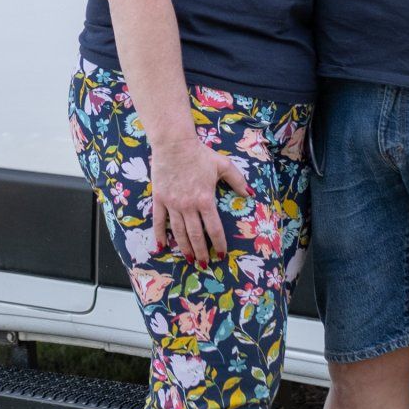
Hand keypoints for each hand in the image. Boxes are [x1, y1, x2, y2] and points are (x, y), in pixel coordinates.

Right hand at [149, 138, 250, 265]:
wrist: (174, 144)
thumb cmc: (200, 154)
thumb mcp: (223, 165)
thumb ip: (237, 180)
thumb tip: (250, 193)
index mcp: (205, 200)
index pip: (214, 229)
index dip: (219, 243)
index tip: (222, 254)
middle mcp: (189, 206)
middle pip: (196, 235)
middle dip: (202, 252)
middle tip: (205, 264)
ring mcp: (173, 204)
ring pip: (178, 232)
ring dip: (184, 247)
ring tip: (189, 259)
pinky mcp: (160, 199)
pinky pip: (159, 221)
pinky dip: (160, 235)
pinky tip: (162, 247)